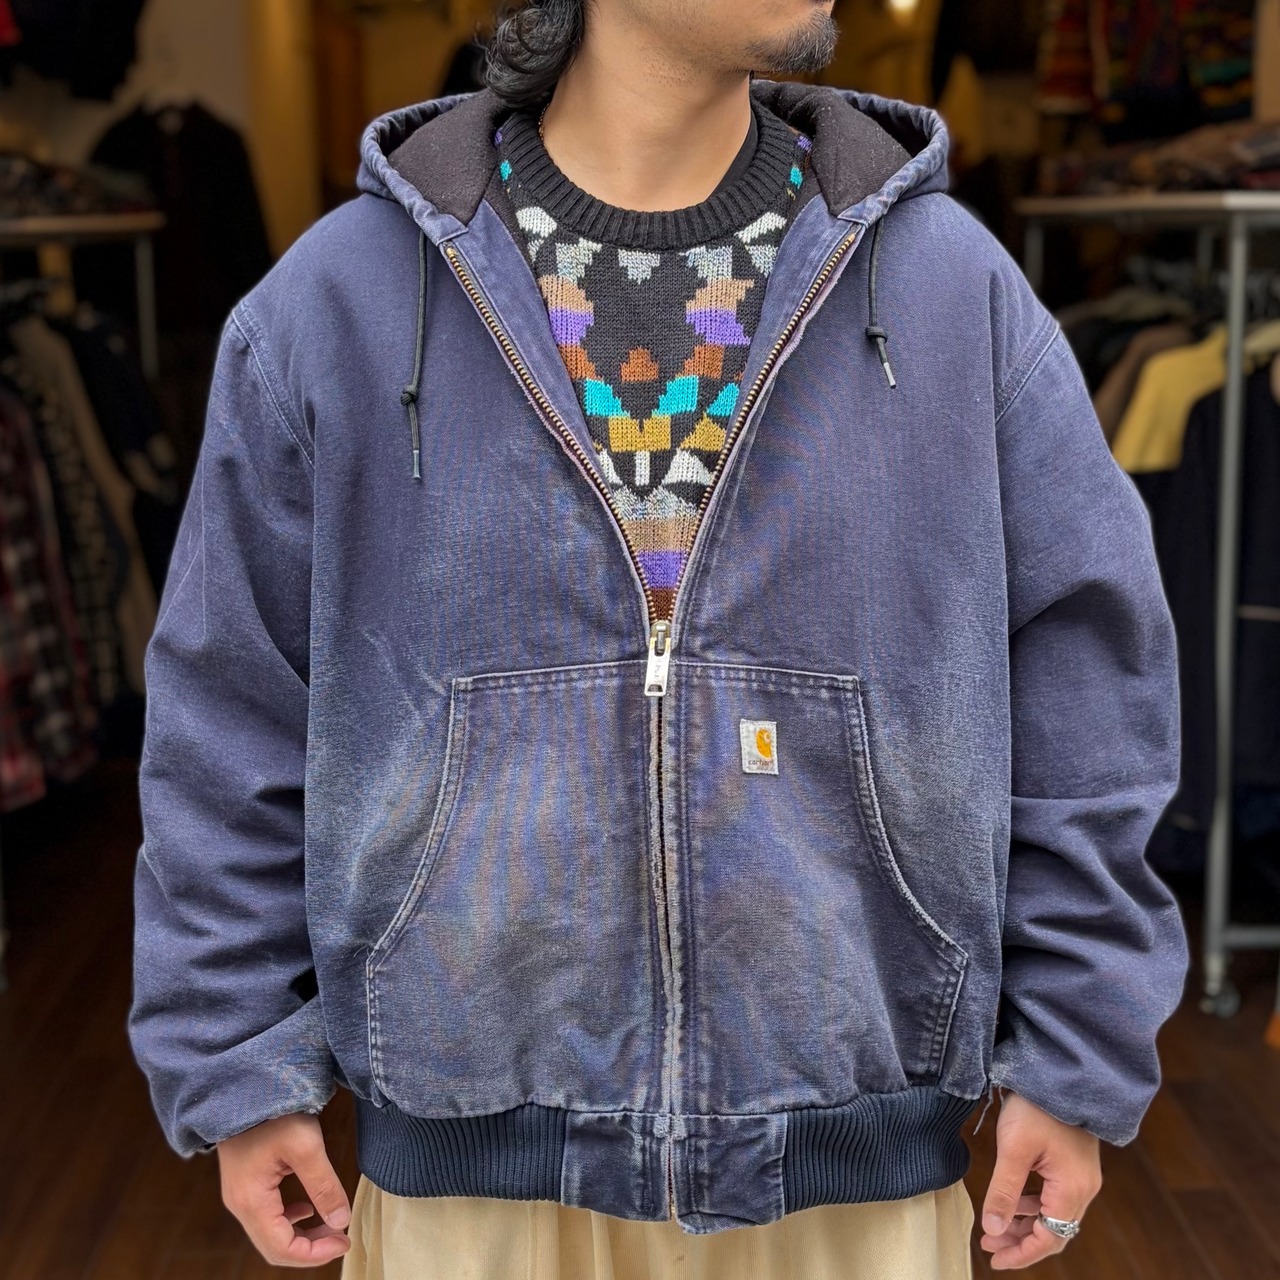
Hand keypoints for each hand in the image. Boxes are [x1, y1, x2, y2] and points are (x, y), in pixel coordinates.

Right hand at [217, 1112, 351, 1267]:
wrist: (247, 1084)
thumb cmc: (274, 1111)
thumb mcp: (306, 1146)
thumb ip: (324, 1186)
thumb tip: (341, 1221)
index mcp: (251, 1201)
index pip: (281, 1249)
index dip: (315, 1254)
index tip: (344, 1241)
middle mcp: (240, 1204)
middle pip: (274, 1246)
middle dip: (310, 1248)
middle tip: (341, 1237)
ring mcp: (241, 1193)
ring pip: (271, 1232)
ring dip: (302, 1234)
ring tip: (331, 1224)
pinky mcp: (247, 1182)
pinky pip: (268, 1214)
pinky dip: (291, 1218)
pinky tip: (308, 1207)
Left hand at [979, 1090, 1101, 1270]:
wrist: (1059, 1072)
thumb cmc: (1036, 1107)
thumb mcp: (1014, 1149)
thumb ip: (1004, 1192)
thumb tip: (993, 1229)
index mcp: (1072, 1189)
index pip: (1050, 1238)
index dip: (1022, 1253)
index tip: (994, 1258)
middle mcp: (1084, 1188)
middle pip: (1054, 1231)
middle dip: (1021, 1242)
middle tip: (989, 1245)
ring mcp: (1082, 1176)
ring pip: (1054, 1215)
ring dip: (1026, 1225)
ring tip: (995, 1228)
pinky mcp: (1075, 1164)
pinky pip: (1055, 1197)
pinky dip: (1034, 1206)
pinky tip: (1014, 1204)